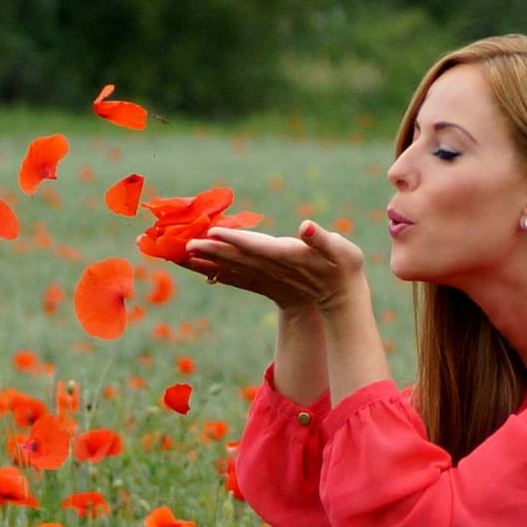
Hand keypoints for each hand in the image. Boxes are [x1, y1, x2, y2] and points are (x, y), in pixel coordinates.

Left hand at [184, 219, 367, 313]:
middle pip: (236, 257)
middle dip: (210, 250)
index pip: (256, 246)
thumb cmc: (345, 268)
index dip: (235, 239)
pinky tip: (199, 270)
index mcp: (287, 255)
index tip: (213, 232)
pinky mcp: (264, 283)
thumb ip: (323, 239)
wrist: (341, 298)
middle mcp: (271, 268)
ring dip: (207, 262)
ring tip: (182, 256)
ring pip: (231, 268)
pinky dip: (216, 273)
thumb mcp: (342, 250)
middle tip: (184, 244)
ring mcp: (266, 277)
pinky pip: (235, 277)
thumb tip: (308, 227)